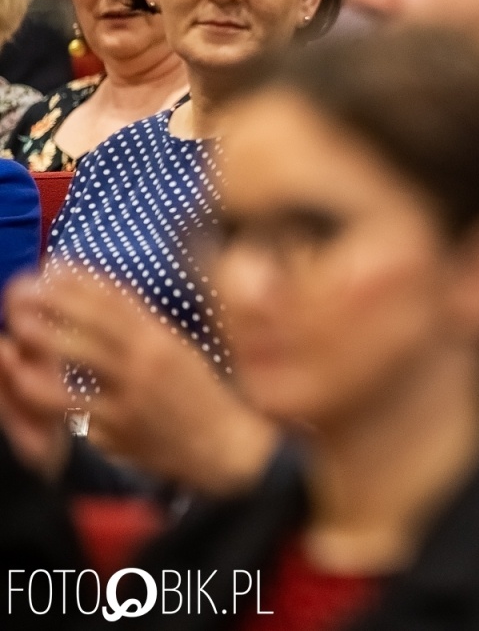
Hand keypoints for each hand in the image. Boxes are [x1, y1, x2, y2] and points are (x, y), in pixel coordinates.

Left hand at [8, 270, 276, 495]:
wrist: (222, 446)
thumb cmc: (201, 396)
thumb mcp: (180, 350)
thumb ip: (144, 325)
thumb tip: (106, 292)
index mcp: (162, 340)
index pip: (115, 300)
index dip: (79, 281)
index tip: (52, 267)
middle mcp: (145, 363)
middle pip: (91, 322)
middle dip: (52, 301)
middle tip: (21, 289)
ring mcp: (128, 396)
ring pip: (75, 361)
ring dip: (41, 339)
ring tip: (16, 327)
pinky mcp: (115, 428)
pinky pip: (72, 406)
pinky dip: (45, 389)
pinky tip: (23, 378)